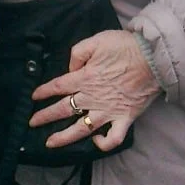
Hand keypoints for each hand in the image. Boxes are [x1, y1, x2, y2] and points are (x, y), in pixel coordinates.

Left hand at [28, 30, 160, 152]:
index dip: (43, 92)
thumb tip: (70, 68)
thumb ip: (78, 53)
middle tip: (32, 123)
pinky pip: (112, 138)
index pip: (58, 86)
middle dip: (45, 117)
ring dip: (64, 137)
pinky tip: (95, 140)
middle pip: (64, 109)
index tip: (33, 97)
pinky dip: (103, 143)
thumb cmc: (124, 46)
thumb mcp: (96, 40)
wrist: (152, 58)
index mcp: (84, 77)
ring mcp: (108, 111)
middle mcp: (92, 97)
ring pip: (81, 129)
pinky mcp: (124, 119)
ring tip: (50, 143)